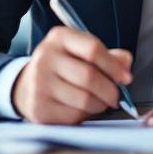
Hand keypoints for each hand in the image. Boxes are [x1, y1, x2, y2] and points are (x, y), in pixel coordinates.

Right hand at [13, 27, 132, 124]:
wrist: (27, 86)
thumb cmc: (62, 68)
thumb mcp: (81, 53)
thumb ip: (107, 56)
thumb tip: (125, 63)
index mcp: (59, 37)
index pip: (93, 49)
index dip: (114, 66)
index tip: (125, 78)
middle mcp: (46, 57)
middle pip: (89, 76)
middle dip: (110, 90)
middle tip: (115, 96)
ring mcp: (39, 83)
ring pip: (84, 99)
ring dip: (99, 105)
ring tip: (99, 102)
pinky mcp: (39, 107)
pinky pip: (74, 116)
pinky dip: (84, 116)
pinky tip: (81, 110)